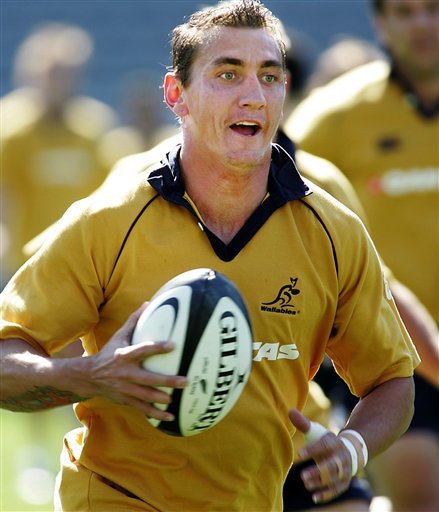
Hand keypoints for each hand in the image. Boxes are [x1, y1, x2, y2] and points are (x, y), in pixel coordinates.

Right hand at [84, 303, 188, 420]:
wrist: (88, 376)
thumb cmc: (109, 353)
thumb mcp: (119, 336)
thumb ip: (134, 321)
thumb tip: (148, 302)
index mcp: (125, 356)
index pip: (143, 350)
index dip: (158, 347)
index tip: (174, 345)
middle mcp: (125, 374)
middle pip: (148, 378)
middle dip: (167, 381)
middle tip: (185, 381)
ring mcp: (125, 389)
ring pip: (146, 397)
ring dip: (162, 400)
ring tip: (176, 401)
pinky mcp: (125, 400)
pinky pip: (142, 409)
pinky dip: (155, 415)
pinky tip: (169, 417)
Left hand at [289, 408, 352, 503]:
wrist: (350, 451)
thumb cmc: (326, 441)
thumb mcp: (317, 432)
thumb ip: (303, 424)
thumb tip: (290, 410)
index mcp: (333, 443)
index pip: (323, 446)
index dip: (312, 450)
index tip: (299, 454)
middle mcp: (341, 457)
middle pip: (332, 465)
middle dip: (318, 471)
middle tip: (302, 476)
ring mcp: (344, 471)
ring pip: (334, 478)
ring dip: (320, 482)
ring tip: (305, 483)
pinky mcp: (343, 483)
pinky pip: (336, 490)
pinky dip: (327, 494)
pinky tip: (314, 497)